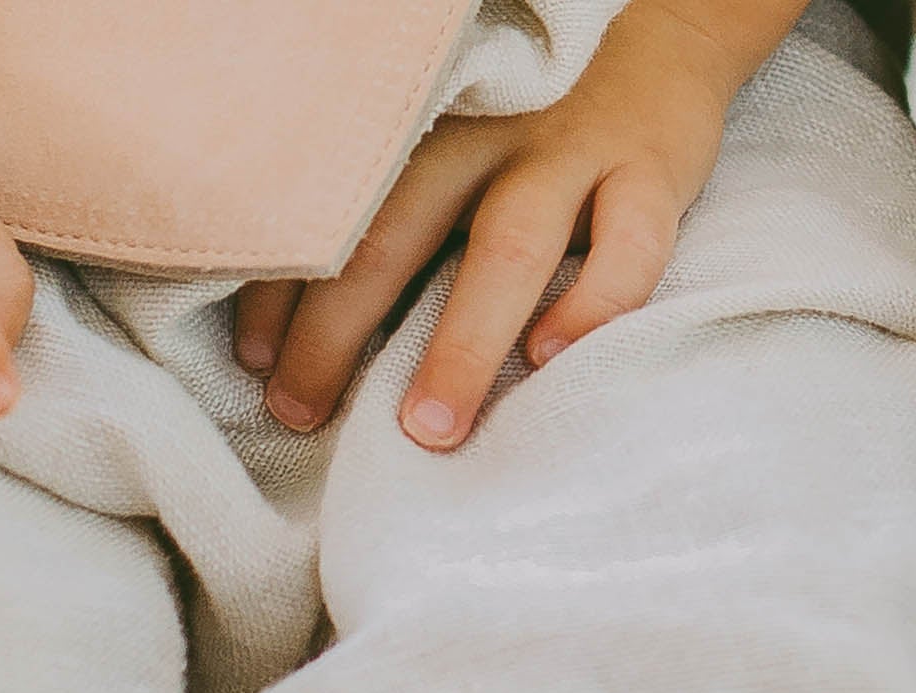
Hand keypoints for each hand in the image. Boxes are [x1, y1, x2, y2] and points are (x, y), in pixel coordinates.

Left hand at [232, 0, 755, 449]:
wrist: (663, 26)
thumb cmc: (532, 116)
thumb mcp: (450, 140)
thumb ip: (398, 209)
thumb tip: (307, 317)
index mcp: (422, 133)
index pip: (334, 214)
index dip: (281, 287)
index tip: (253, 359)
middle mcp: (485, 137)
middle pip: (395, 236)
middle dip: (337, 334)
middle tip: (298, 413)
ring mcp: (569, 154)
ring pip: (506, 252)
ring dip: (460, 347)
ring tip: (426, 429)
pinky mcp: (650, 172)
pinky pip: (627, 246)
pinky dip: (590, 306)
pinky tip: (549, 361)